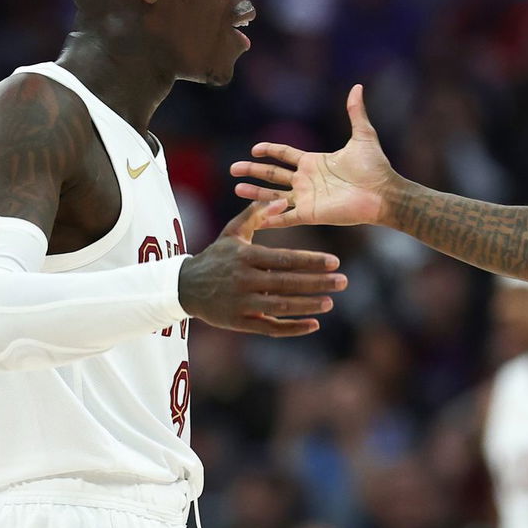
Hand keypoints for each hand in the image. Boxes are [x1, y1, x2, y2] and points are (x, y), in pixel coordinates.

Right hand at [177, 200, 345, 336]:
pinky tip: (314, 324)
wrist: (184, 287)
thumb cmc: (217, 256)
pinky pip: (270, 327)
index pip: (284, 259)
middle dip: (317, 283)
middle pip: (287, 283)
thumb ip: (257, 212)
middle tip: (343, 281)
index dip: (311, 261)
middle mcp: (243, 280)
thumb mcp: (233, 231)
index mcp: (245, 256)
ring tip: (330, 301)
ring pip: (281, 306)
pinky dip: (293, 328)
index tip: (335, 262)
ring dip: (308, 305)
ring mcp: (241, 303)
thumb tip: (283, 200)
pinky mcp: (239, 321)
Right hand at [231, 85, 394, 229]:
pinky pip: (286, 217)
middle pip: (273, 175)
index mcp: (314, 162)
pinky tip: (256, 219)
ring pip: (274, 196)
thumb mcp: (362, 136)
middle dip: (253, 171)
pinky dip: (271, 218)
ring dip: (255, 193)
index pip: (285, 155)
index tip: (254, 149)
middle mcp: (307, 180)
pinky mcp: (311, 214)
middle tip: (233, 169)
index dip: (269, 151)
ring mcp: (308, 198)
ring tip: (237, 187)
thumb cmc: (375, 167)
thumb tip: (357, 87)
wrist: (384, 193)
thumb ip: (356, 112)